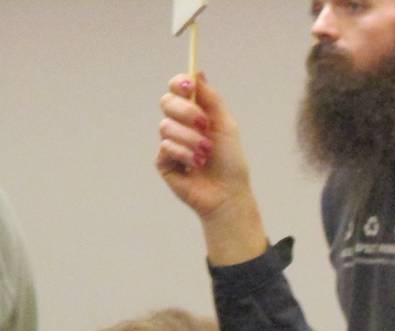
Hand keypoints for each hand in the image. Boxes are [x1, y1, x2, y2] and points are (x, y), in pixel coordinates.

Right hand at [155, 73, 266, 264]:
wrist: (228, 193)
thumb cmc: (230, 162)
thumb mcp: (226, 125)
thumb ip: (212, 100)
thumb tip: (196, 72)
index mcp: (195, 113)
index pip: (177, 89)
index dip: (178, 83)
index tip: (187, 85)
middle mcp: (180, 125)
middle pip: (167, 102)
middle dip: (186, 111)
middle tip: (204, 124)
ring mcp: (170, 143)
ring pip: (166, 126)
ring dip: (190, 139)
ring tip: (206, 153)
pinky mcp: (164, 162)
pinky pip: (166, 147)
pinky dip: (184, 154)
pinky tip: (195, 166)